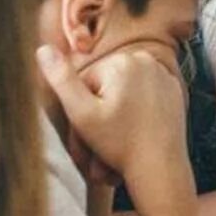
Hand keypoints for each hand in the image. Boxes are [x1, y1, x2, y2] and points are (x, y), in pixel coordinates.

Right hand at [39, 45, 184, 182]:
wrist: (161, 167)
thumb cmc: (120, 144)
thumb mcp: (81, 114)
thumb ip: (61, 80)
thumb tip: (42, 49)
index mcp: (121, 61)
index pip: (87, 83)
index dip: (83, 110)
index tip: (92, 131)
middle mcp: (145, 60)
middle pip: (107, 85)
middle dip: (101, 111)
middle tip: (105, 140)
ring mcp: (163, 73)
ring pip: (125, 90)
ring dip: (118, 111)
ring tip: (120, 137)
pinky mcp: (174, 89)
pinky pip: (144, 95)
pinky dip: (138, 110)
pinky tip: (137, 130)